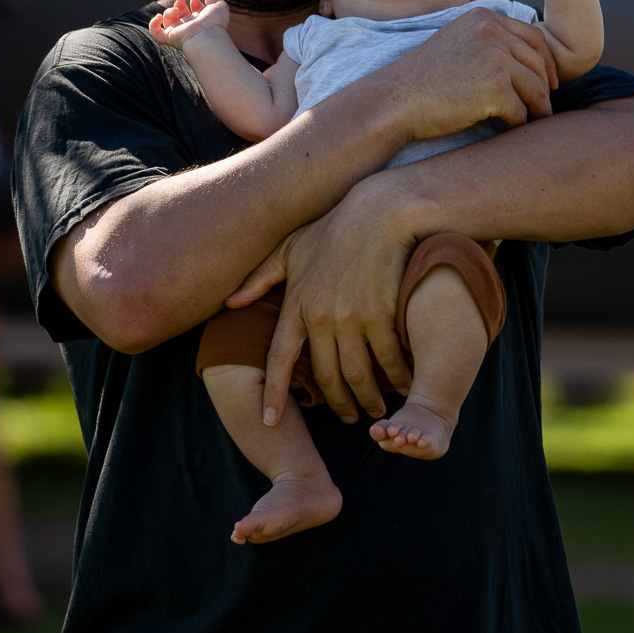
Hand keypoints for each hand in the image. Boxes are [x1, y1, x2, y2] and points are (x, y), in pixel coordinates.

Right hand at [148, 0, 230, 48]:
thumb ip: (216, 0)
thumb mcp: (220, 7)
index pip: (193, 12)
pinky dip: (153, 25)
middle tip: (181, 0)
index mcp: (200, 22)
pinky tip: (158, 17)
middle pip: (180, 15)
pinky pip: (157, 34)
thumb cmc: (214, 23)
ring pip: (168, 21)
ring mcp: (178, 33)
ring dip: (169, 11)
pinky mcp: (170, 38)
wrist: (206, 36)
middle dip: (179, 4)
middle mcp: (189, 27)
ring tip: (176, 9)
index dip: (193, 4)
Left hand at [230, 181, 415, 426]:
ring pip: (357, 375)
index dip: (273, 393)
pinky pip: (386, 359)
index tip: (268, 421)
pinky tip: (402, 387)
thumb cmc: (335, 228)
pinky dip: (395, 378)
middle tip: (347, 419)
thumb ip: (260, 277)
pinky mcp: (382, 314)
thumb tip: (231, 302)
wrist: (380, 212)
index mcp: (296, 305)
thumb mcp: (291, 248)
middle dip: (336, 405)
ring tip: (375, 413)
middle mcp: (320, 317)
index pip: (278, 359)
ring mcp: (352, 317)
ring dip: (367, 400)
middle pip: (324, 377)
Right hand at [370, 4, 556, 139]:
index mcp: (483, 17)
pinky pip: (521, 111)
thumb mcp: (455, 41)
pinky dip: (517, 124)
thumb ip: (486, 39)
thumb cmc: (422, 78)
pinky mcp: (495, 88)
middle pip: (538, 62)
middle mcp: (492, 32)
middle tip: (543, 107)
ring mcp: (495, 58)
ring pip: (535, 89)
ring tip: (533, 122)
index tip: (548, 82)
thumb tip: (524, 54)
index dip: (546, 61)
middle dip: (545, 87)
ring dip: (537, 109)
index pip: (534, 36)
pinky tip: (508, 130)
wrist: (395, 100)